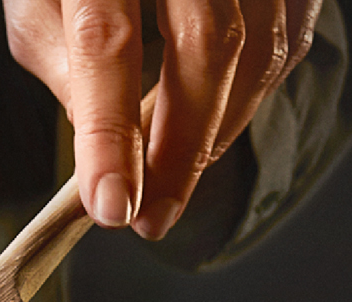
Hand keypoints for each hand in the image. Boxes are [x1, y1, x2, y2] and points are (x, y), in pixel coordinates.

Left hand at [4, 0, 321, 239]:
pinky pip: (289, 35)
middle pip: (207, 45)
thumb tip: (104, 141)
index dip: (110, 135)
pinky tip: (217, 119)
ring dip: (219, 128)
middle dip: (181, 148)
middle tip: (152, 216)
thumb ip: (63, 63)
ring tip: (176, 172)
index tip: (112, 207)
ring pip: (259, 45)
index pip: (108, 43)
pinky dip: (255, 91)